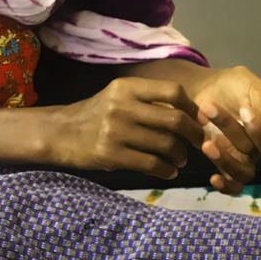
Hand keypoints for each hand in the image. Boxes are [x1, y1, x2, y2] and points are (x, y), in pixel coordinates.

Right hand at [47, 78, 203, 178]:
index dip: (192, 107)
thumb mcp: (118, 98)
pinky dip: (166, 170)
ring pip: (165, 144)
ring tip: (181, 159)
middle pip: (174, 120)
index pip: (172, 91)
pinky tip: (169, 172)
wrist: (59, 133)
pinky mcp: (110, 155)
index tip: (200, 119)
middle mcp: (122, 106)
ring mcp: (116, 131)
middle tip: (199, 143)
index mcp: (127, 87)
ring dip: (180, 155)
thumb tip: (190, 114)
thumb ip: (148, 101)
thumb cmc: (95, 115)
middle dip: (194, 134)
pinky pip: (150, 164)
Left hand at [191, 65, 260, 194]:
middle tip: (209, 109)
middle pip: (253, 153)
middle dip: (232, 132)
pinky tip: (213, 178)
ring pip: (242, 173)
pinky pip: (231, 184)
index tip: (244, 109)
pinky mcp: (223, 164)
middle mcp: (259, 148)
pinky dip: (225, 186)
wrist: (205, 89)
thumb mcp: (249, 85)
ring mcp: (241, 158)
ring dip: (225, 161)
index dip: (259, 131)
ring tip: (206, 143)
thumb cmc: (232, 86)